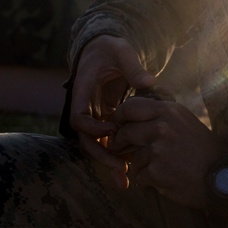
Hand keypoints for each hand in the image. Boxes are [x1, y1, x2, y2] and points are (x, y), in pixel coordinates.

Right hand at [69, 35, 156, 186]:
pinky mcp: (105, 118)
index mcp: (82, 90)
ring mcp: (94, 114)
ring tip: (126, 180)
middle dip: (101, 155)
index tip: (112, 131)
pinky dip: (117, 153)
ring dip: (109, 161)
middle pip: (85, 139)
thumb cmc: (110, 47)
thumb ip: (133, 66)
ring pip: (96, 144)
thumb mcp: (121, 51)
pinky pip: (107, 140)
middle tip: (121, 169)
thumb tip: (149, 83)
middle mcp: (84, 106)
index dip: (93, 129)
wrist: (103, 48)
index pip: (78, 117)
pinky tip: (130, 169)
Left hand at [107, 97, 227, 207]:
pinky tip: (166, 180)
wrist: (225, 178)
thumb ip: (162, 116)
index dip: (119, 117)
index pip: (131, 107)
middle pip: (126, 131)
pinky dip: (149, 181)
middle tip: (123, 150)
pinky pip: (140, 176)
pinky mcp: (156, 171)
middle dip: (122, 143)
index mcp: (169, 110)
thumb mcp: (186, 122)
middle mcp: (162, 126)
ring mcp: (158, 149)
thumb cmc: (205, 151)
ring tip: (163, 169)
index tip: (117, 125)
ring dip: (142, 166)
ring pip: (133, 157)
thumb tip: (133, 116)